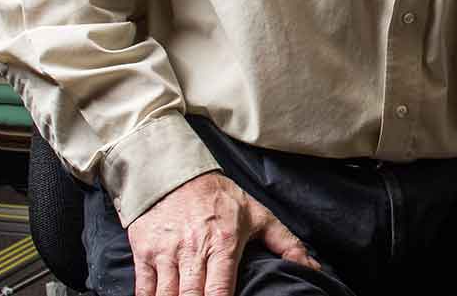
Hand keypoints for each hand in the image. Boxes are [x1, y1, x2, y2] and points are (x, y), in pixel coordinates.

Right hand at [125, 171, 318, 295]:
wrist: (174, 172)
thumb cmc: (220, 198)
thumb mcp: (257, 215)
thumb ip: (286, 243)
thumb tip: (312, 267)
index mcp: (223, 243)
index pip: (221, 290)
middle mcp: (193, 249)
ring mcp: (166, 252)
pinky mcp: (144, 252)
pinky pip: (144, 289)